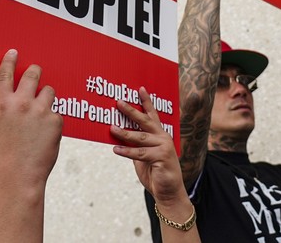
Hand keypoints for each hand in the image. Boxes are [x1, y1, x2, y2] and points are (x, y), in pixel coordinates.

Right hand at [0, 49, 61, 186]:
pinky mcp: (56, 121)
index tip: (14, 52)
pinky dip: (52, 120)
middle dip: (35, 72)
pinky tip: (44, 135)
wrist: (16, 177)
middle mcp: (22, 103)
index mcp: (2, 104)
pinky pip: (56, 113)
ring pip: (49, 91)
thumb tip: (7, 99)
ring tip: (39, 114)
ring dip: (45, 98)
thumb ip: (1, 110)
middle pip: (33, 74)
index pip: (6, 73)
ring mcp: (41, 111)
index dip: (10, 60)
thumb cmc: (0, 156)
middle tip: (36, 74)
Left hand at [111, 87, 185, 205]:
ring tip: (111, 127)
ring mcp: (164, 147)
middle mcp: (163, 137)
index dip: (146, 101)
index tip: (140, 88)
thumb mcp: (143, 156)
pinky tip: (115, 149)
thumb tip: (118, 133)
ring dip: (124, 132)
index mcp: (160, 134)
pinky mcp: (161, 158)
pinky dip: (126, 151)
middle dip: (131, 111)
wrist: (168, 192)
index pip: (152, 115)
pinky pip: (139, 153)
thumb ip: (135, 144)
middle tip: (118, 102)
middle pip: (145, 121)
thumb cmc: (155, 172)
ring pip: (140, 137)